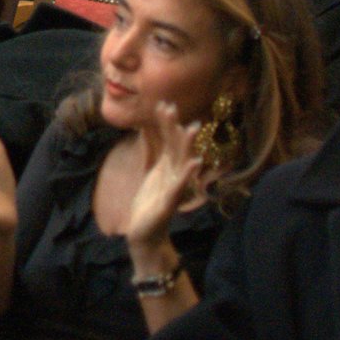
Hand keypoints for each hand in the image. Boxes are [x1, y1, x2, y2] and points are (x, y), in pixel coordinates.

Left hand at [125, 102, 204, 251]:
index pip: (169, 141)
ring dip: (186, 146)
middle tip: (173, 107)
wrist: (145, 234)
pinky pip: (180, 186)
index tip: (163, 104)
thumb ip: (159, 157)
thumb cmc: (150, 204)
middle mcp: (173, 175)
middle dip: (175, 128)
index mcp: (167, 168)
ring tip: (191, 128)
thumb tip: (158, 136)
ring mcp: (173, 188)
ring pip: (181, 163)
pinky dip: (187, 174)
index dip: (166, 124)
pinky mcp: (169, 202)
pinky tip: (194, 163)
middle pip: (177, 148)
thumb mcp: (153, 175)